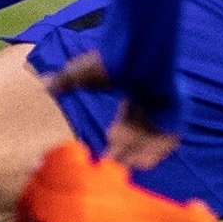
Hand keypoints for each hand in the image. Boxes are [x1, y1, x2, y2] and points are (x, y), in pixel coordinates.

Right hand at [36, 49, 179, 170]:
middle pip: (140, 135)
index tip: (104, 154)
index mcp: (134, 96)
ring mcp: (166, 109)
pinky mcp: (178, 114)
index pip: (127, 124)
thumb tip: (44, 82)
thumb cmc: (110, 62)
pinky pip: (171, 140)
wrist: (137, 54)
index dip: (117, 140)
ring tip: (121, 168)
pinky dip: (157, 152)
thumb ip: (64, 82)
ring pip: (153, 140)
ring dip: (139, 155)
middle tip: (110, 166)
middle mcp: (151, 105)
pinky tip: (140, 164)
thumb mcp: (80, 73)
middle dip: (125, 151)